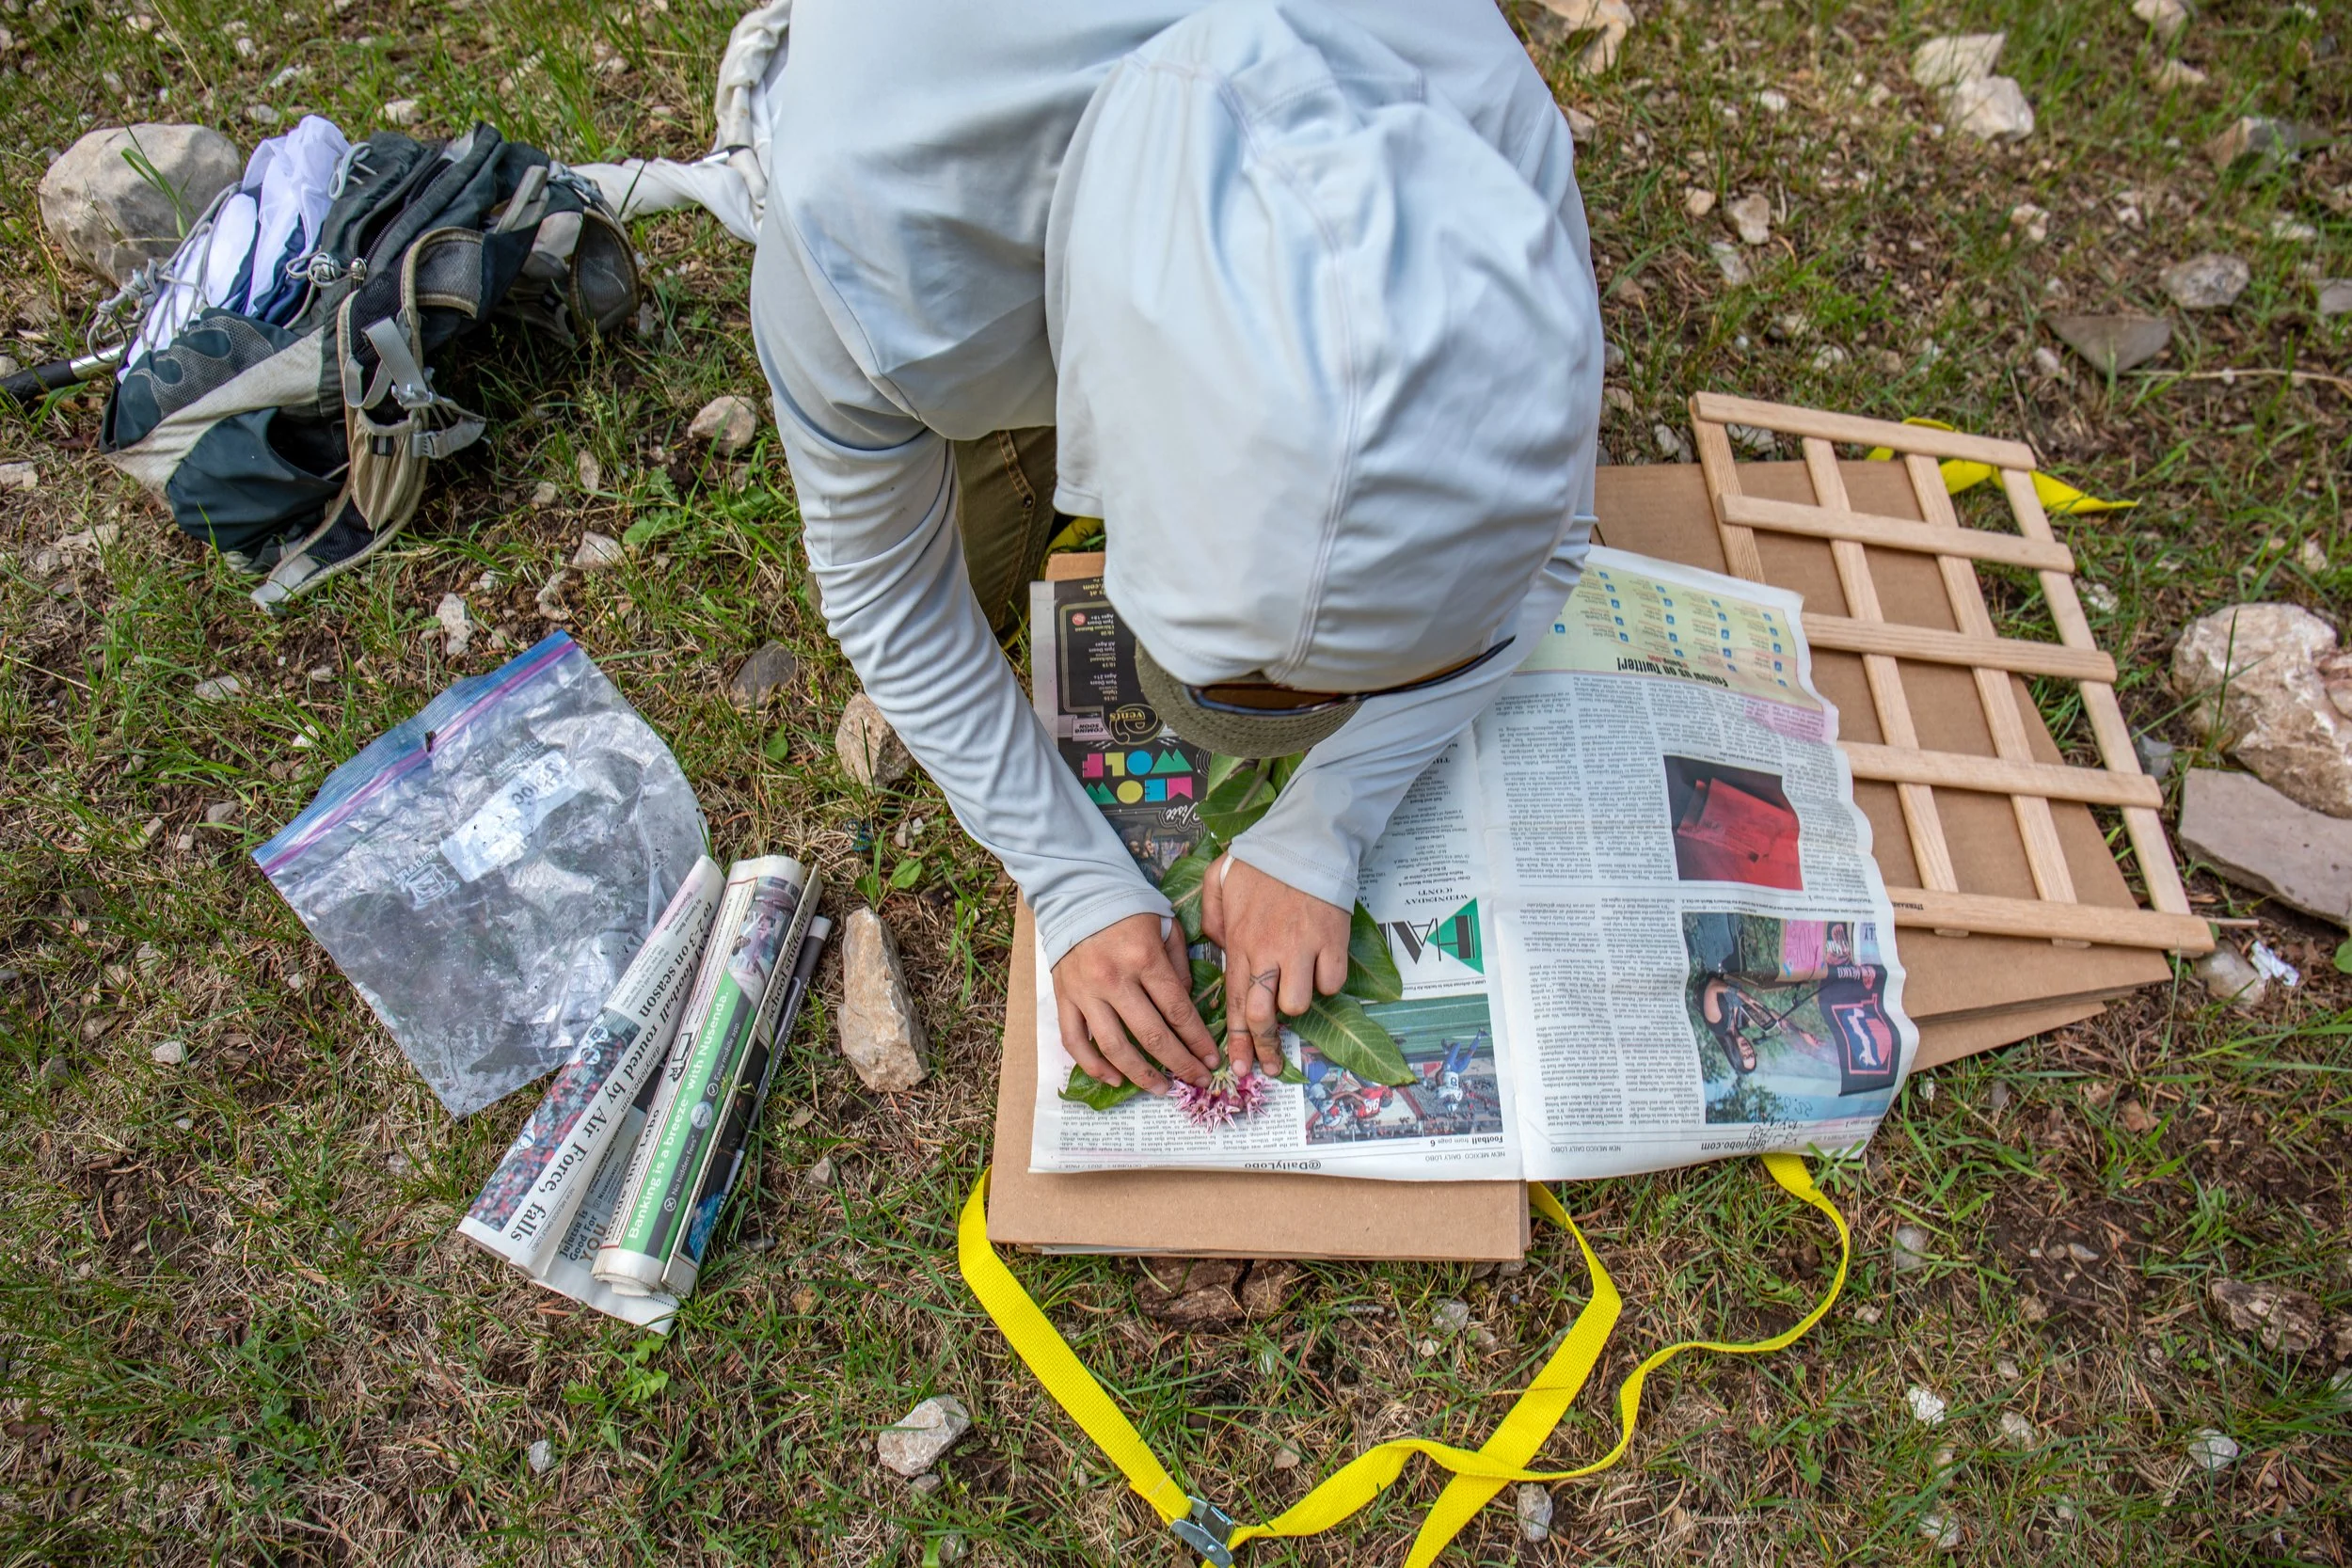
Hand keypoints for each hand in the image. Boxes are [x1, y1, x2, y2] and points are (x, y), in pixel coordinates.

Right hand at [1051, 913, 1220, 1094]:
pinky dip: (1093, 1065)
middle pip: (1152, 1035)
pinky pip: (1074, 1041)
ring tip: (1162, 1089)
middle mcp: (1114, 979)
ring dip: (1141, 1074)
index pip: (1178, 1011)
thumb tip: (1184, 1010)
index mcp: (1144, 958)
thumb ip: (1179, 967)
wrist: (1078, 893)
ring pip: (1114, 1046)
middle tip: (1199, 1082)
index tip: (1212, 1060)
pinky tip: (1114, 1079)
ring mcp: (1085, 992)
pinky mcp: (1064, 998)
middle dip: (1180, 1064)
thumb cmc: (1129, 908)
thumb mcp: (1166, 926)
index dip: (1198, 1041)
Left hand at [1201, 854, 1348, 1080]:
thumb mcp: (1218, 885)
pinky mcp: (1334, 942)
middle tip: (1270, 1064)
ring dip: (1297, 1003)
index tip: (1239, 1068)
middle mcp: (1268, 952)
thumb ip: (1211, 921)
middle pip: (1264, 1016)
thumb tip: (1215, 948)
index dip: (1237, 1042)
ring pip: (1298, 1004)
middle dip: (1265, 1046)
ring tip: (1297, 988)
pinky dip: (1328, 982)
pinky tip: (1322, 968)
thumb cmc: (1260, 862)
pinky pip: (1332, 983)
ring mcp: (1302, 949)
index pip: (1236, 1003)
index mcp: (1239, 942)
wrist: (1305, 841)